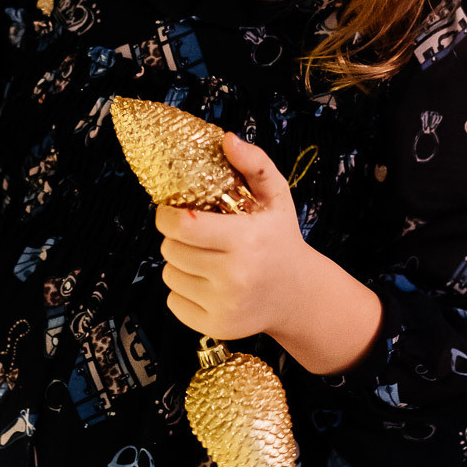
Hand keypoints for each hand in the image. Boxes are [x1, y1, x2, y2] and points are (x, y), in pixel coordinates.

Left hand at [155, 132, 304, 340]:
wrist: (299, 295)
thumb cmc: (281, 239)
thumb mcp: (276, 197)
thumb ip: (254, 163)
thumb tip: (227, 139)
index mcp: (245, 240)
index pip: (182, 226)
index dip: (166, 215)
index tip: (172, 212)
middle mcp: (234, 276)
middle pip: (170, 250)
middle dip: (176, 238)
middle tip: (195, 235)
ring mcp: (224, 305)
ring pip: (169, 275)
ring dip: (179, 264)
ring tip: (205, 259)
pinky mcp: (216, 327)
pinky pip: (173, 302)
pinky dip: (183, 290)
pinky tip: (207, 283)